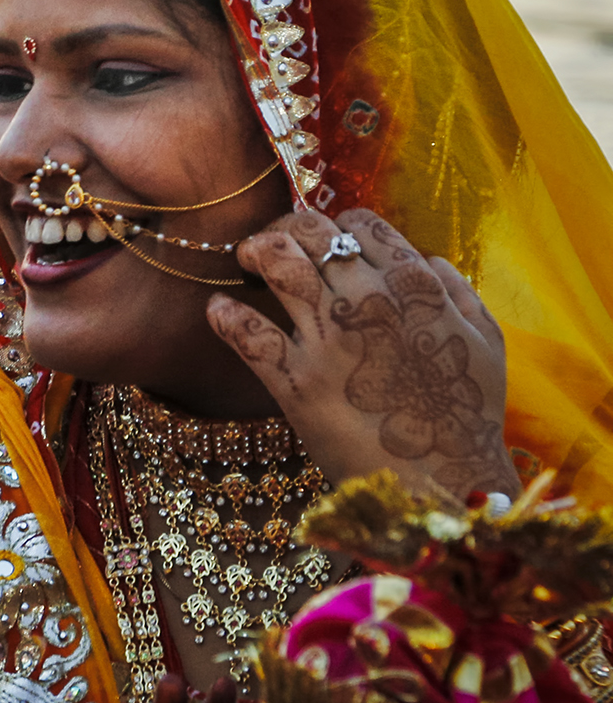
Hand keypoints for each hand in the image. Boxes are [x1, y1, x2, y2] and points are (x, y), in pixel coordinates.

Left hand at [206, 207, 515, 505]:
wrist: (444, 479)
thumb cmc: (467, 412)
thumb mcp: (485, 339)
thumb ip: (456, 290)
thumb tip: (424, 258)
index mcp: (416, 286)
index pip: (360, 223)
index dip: (336, 226)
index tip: (322, 243)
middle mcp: (370, 301)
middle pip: (312, 233)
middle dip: (286, 229)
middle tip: (272, 244)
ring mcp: (329, 340)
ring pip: (279, 264)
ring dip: (255, 251)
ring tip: (246, 258)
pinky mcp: (296, 381)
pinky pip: (248, 333)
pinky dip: (226, 315)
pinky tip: (217, 308)